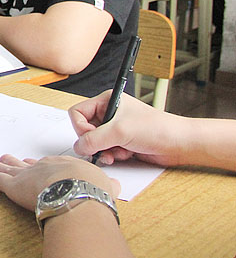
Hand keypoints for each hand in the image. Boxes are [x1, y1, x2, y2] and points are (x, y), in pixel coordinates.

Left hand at [0, 154, 118, 211]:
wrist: (75, 191)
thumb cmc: (90, 187)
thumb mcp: (104, 184)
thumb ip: (107, 184)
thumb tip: (114, 185)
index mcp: (64, 165)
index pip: (49, 165)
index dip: (40, 165)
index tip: (35, 163)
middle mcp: (42, 167)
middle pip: (26, 163)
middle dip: (17, 161)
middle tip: (8, 158)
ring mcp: (26, 175)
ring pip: (9, 169)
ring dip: (0, 166)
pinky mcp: (13, 186)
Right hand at [69, 91, 185, 165]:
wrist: (179, 144)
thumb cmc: (156, 128)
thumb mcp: (119, 131)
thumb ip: (93, 139)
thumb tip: (78, 147)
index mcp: (106, 101)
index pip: (78, 112)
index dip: (80, 127)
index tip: (91, 137)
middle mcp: (109, 114)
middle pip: (85, 130)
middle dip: (95, 142)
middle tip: (104, 147)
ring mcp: (115, 129)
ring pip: (95, 143)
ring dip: (104, 151)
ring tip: (117, 153)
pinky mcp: (121, 142)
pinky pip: (105, 151)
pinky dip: (112, 156)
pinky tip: (124, 155)